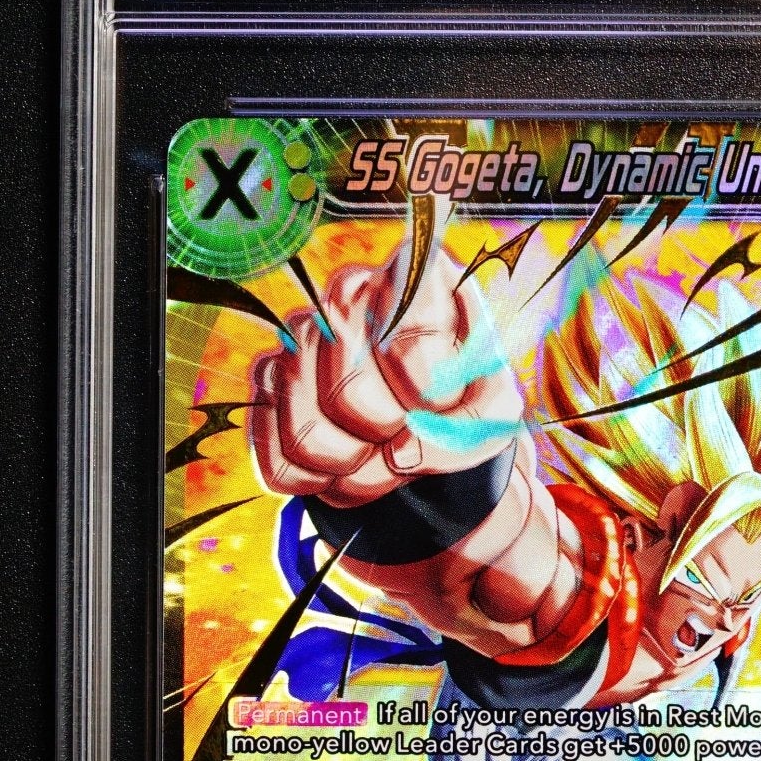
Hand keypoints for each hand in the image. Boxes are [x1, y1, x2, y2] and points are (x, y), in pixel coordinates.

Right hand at [251, 246, 524, 506]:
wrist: (423, 418)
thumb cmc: (462, 398)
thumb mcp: (494, 408)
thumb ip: (468, 424)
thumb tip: (401, 452)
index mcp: (412, 279)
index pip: (407, 341)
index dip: (425, 392)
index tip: (443, 400)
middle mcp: (345, 295)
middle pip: (350, 395)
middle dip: (387, 436)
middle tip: (407, 433)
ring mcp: (296, 340)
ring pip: (308, 436)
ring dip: (356, 469)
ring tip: (381, 453)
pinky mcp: (265, 388)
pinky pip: (281, 462)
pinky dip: (322, 482)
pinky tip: (347, 461)